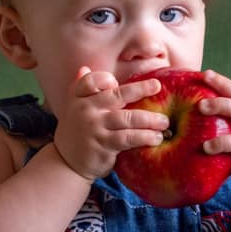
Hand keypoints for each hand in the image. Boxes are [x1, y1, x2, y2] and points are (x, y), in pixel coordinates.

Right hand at [53, 67, 169, 181]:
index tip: (116, 83)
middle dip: (140, 89)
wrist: (66, 163)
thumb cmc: (77, 133)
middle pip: (116, 95)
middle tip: (157, 86)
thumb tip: (84, 68)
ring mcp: (94, 128)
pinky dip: (144, 137)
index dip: (105, 80)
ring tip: (164, 122)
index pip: (90, 81)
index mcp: (78, 98)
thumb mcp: (74, 110)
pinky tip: (155, 138)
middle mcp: (85, 110)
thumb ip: (82, 90)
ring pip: (127, 118)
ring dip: (149, 119)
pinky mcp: (102, 145)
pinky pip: (127, 138)